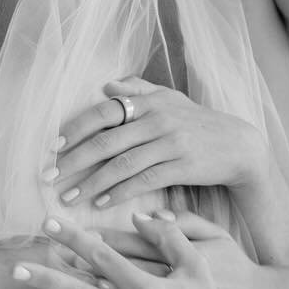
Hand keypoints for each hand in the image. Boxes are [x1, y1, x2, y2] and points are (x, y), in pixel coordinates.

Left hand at [52, 78, 266, 210]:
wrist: (240, 145)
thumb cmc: (198, 123)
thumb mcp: (171, 99)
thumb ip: (139, 89)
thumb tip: (106, 84)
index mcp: (150, 101)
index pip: (103, 112)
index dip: (75, 129)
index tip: (52, 147)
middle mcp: (158, 118)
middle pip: (106, 140)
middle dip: (73, 160)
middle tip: (49, 177)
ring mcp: (171, 142)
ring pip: (121, 164)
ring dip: (91, 182)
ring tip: (69, 197)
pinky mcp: (182, 166)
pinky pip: (143, 180)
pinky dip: (119, 193)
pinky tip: (101, 203)